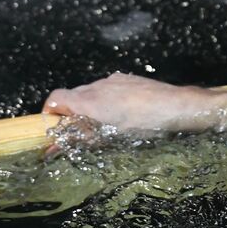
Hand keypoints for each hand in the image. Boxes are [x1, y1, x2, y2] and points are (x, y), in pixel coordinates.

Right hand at [43, 72, 214, 133]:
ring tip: (104, 122)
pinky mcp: (127, 79)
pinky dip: (106, 99)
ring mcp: (113, 80)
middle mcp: (97, 86)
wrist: (176, 106)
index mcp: (89, 100)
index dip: (51, 111)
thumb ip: (80, 140)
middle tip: (79, 129)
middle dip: (71, 112)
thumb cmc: (144, 126)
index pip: (56, 97)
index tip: (54, 124)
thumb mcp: (109, 138)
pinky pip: (108, 87)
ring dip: (90, 106)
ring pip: (91, 91)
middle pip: (72, 95)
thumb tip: (52, 149)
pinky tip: (122, 112)